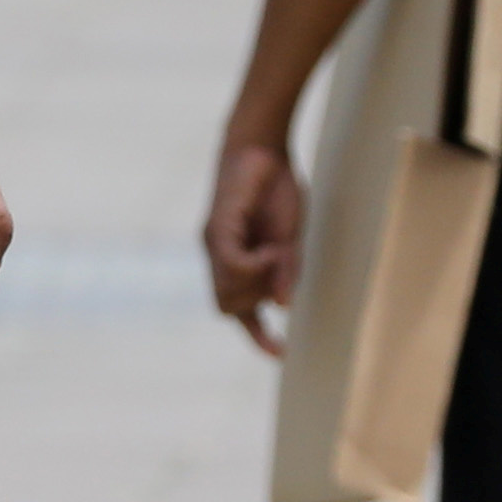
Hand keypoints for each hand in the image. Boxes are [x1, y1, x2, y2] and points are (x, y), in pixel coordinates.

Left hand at [205, 134, 304, 354]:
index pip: (236, 310)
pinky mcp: (216, 230)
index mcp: (233, 261)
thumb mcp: (288, 239)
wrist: (262, 148)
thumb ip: (284, 272)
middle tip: (281, 268)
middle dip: (258, 305)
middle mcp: (217, 257)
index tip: (281, 353)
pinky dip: (256, 267)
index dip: (257, 335)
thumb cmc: (275, 191)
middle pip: (230, 308)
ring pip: (230, 293)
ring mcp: (213, 245)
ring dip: (259, 283)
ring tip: (278, 252)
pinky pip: (233, 267)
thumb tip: (282, 306)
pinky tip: (272, 250)